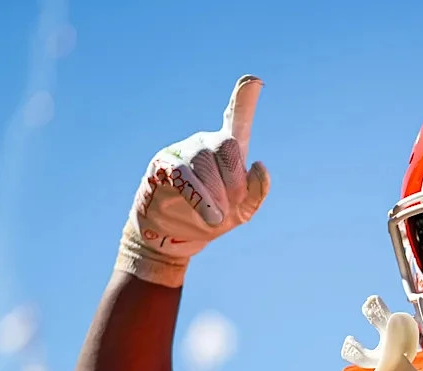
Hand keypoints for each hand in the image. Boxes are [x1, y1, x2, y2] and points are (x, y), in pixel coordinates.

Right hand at [115, 75, 269, 286]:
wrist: (174, 237)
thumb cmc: (211, 218)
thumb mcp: (242, 211)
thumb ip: (256, 191)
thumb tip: (259, 166)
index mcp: (228, 152)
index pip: (236, 119)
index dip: (244, 99)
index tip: (255, 80)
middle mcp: (205, 144)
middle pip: (228, 147)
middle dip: (235, 182)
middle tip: (231, 208)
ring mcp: (182, 151)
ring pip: (206, 162)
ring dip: (217, 196)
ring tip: (216, 218)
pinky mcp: (162, 165)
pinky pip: (184, 175)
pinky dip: (200, 197)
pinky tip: (210, 214)